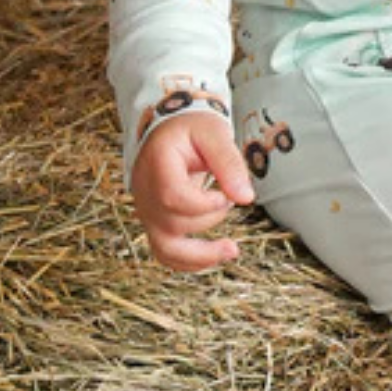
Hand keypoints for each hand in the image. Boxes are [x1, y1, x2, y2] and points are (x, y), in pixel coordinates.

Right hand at [130, 111, 255, 270]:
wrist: (170, 131)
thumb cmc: (192, 129)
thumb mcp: (214, 134)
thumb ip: (229, 163)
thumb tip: (246, 198)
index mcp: (156, 164)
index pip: (172, 196)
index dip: (202, 204)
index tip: (224, 195)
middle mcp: (145, 192)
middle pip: (172, 223)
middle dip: (209, 219)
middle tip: (228, 198)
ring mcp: (147, 211)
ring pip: (165, 249)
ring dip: (201, 256)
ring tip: (232, 250)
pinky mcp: (155, 223)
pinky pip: (166, 253)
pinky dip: (190, 262)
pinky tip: (216, 256)